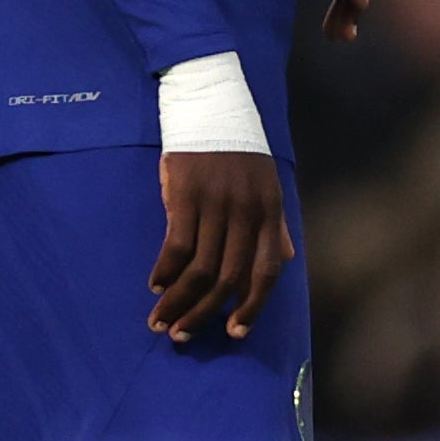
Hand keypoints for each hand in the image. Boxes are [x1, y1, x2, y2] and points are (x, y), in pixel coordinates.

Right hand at [151, 151, 291, 342]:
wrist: (211, 105)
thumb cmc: (238, 149)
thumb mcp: (267, 184)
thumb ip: (276, 225)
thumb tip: (284, 258)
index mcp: (270, 213)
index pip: (266, 271)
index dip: (251, 307)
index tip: (233, 333)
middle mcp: (247, 213)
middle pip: (229, 278)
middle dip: (204, 314)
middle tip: (182, 336)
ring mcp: (217, 204)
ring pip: (200, 268)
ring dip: (178, 301)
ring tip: (161, 321)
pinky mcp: (186, 195)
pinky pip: (177, 245)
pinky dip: (165, 271)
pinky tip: (155, 285)